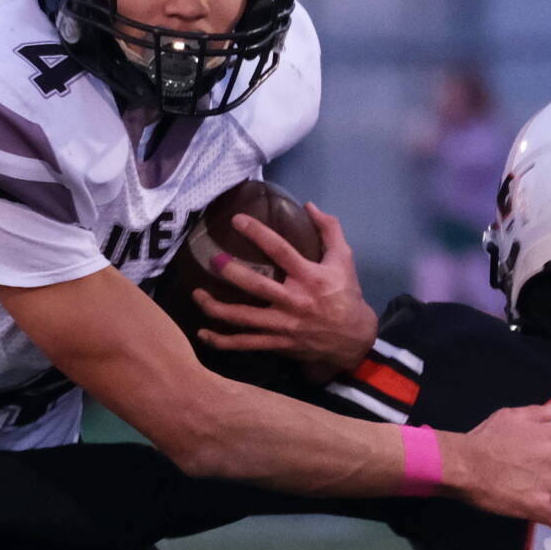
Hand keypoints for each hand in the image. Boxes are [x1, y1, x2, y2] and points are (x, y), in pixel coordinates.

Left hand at [194, 204, 378, 382]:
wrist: (353, 340)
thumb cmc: (346, 296)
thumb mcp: (344, 260)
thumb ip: (329, 230)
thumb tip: (309, 205)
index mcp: (310, 277)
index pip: (280, 251)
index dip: (258, 233)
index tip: (237, 220)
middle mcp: (293, 301)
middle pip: (256, 286)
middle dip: (231, 272)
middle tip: (212, 260)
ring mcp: (283, 325)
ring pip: (244, 318)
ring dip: (217, 308)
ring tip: (197, 296)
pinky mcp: (277, 344)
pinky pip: (245, 344)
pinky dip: (222, 341)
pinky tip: (203, 333)